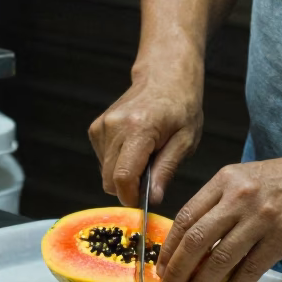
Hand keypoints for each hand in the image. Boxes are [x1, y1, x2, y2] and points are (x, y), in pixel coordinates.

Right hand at [89, 63, 203, 206]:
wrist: (165, 78)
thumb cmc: (181, 107)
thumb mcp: (185, 141)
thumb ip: (166, 170)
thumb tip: (152, 198)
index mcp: (139, 128)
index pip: (123, 176)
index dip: (131, 197)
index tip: (144, 203)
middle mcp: (114, 126)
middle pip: (109, 179)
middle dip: (129, 188)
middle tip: (152, 178)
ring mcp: (102, 126)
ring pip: (105, 172)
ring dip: (124, 174)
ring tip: (147, 156)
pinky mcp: (96, 128)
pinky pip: (103, 161)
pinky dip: (118, 163)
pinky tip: (135, 149)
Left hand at [156, 151, 281, 281]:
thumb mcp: (246, 180)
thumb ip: (220, 205)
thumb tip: (193, 244)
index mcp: (224, 181)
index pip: (185, 217)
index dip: (169, 247)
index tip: (160, 268)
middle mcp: (239, 197)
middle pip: (195, 239)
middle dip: (177, 270)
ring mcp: (261, 218)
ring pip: (220, 258)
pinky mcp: (281, 238)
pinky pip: (250, 269)